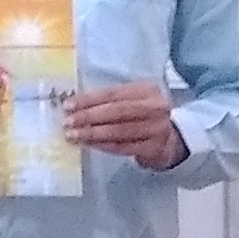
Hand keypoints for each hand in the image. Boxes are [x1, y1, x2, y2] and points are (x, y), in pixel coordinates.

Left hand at [65, 82, 186, 168]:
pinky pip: (123, 147)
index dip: (89, 99)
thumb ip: (110, 100)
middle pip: (116, 111)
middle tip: (68, 122)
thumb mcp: (133, 100)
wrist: (170, 139)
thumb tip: (75, 105)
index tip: (69, 105)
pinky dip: (103, 145)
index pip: (113, 93)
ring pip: (118, 131)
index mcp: (147, 89)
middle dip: (88, 117)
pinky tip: (89, 144)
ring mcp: (156, 128)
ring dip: (92, 133)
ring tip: (73, 135)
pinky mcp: (154, 148)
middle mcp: (155, 107)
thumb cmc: (143, 116)